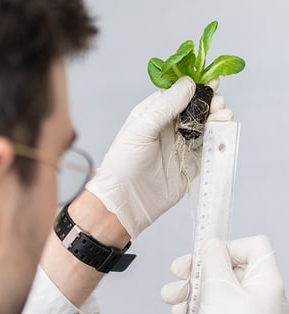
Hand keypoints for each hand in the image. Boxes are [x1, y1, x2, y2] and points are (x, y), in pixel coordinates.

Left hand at [86, 77, 231, 238]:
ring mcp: (181, 145)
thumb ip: (166, 106)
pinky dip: (219, 137)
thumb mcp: (141, 128)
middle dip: (210, 101)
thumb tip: (189, 84)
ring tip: (223, 114)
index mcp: (154, 114)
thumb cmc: (124, 162)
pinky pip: (209, 146)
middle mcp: (169, 127)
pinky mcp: (192, 162)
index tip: (211, 80)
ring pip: (205, 125)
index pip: (178, 93)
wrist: (126, 200)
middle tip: (218, 102)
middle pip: (195, 107)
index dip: (194, 86)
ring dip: (217, 117)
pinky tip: (223, 130)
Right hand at [161, 236, 288, 313]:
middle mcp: (259, 293)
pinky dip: (194, 304)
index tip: (208, 254)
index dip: (229, 246)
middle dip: (198, 268)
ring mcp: (245, 308)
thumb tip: (211, 244)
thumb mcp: (218, 288)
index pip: (254, 246)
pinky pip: (212, 302)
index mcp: (266, 281)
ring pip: (215, 284)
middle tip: (179, 269)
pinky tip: (181, 312)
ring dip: (189, 288)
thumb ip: (213, 259)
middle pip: (227, 265)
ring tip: (172, 296)